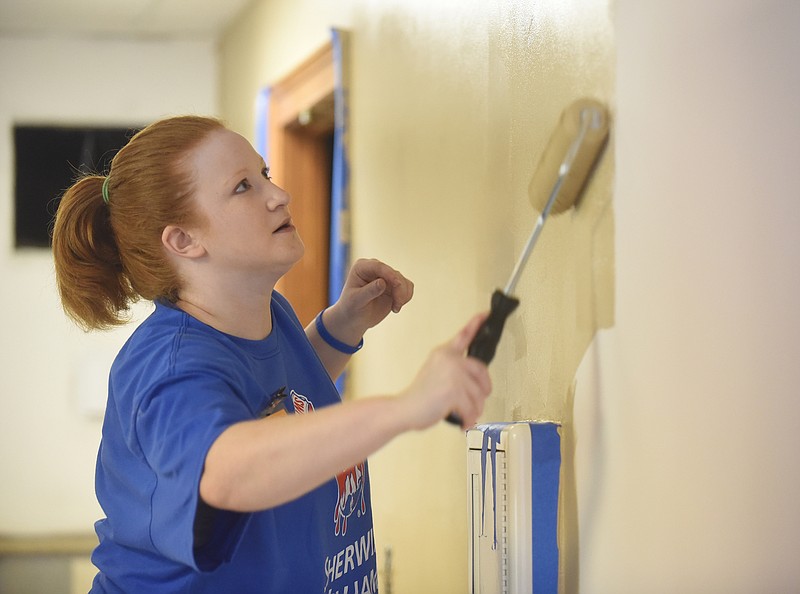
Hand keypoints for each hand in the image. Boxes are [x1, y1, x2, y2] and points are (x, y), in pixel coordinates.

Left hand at [324, 259, 413, 342]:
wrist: (354, 319)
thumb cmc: (351, 308)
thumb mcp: (356, 301)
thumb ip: (369, 291)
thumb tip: (382, 282)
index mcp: (362, 267)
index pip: (378, 266)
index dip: (389, 274)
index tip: (397, 285)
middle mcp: (375, 269)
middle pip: (394, 274)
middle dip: (399, 289)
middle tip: (397, 306)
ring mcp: (386, 277)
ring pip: (403, 281)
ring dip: (403, 295)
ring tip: (396, 308)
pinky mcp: (394, 286)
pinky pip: (407, 286)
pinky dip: (406, 297)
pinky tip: (396, 307)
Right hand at [398, 313, 491, 430]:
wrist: (404, 409)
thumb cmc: (420, 396)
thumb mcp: (436, 374)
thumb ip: (454, 371)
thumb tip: (476, 382)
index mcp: (444, 353)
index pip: (464, 335)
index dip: (477, 324)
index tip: (486, 314)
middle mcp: (450, 360)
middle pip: (482, 372)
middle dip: (484, 390)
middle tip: (478, 402)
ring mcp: (453, 374)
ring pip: (479, 395)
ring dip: (475, 409)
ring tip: (465, 415)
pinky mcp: (454, 391)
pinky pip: (472, 408)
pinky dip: (469, 419)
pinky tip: (463, 422)